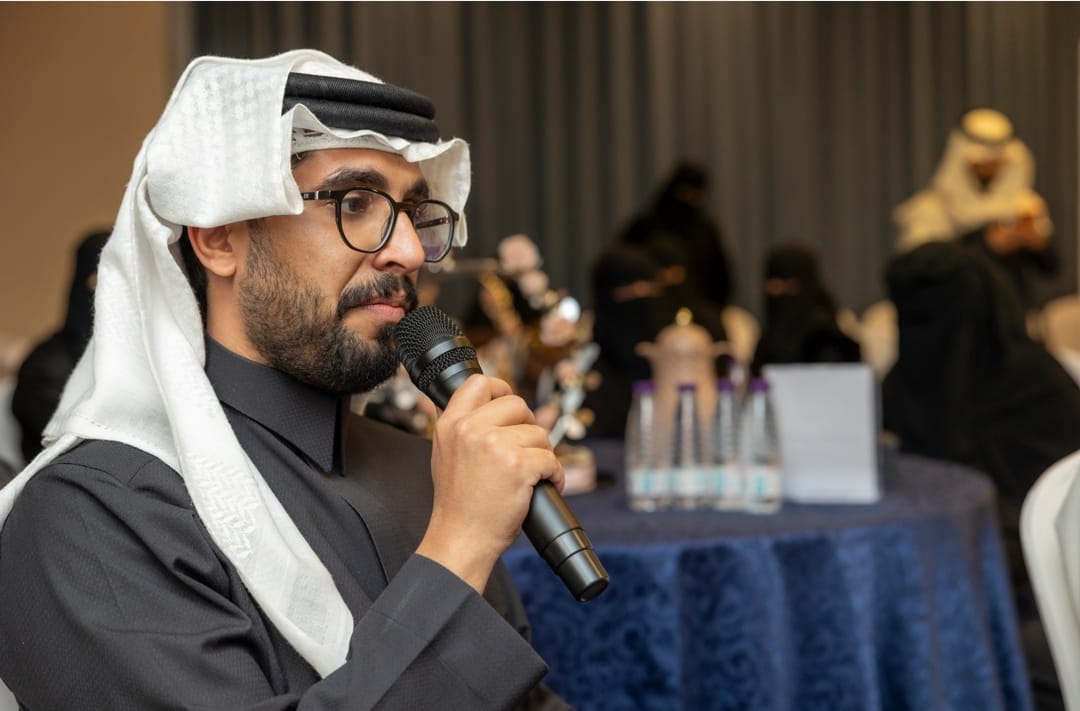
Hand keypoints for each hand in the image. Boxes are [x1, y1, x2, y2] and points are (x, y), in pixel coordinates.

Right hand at [417, 374, 563, 592]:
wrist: (461, 538)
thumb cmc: (457, 503)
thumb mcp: (444, 454)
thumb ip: (458, 427)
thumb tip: (472, 402)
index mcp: (451, 424)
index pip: (479, 383)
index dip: (501, 390)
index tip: (511, 409)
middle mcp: (470, 429)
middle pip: (517, 404)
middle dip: (528, 427)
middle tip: (524, 450)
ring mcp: (494, 445)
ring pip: (538, 433)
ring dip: (542, 454)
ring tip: (529, 475)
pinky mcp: (518, 465)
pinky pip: (551, 458)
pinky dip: (555, 475)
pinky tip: (544, 485)